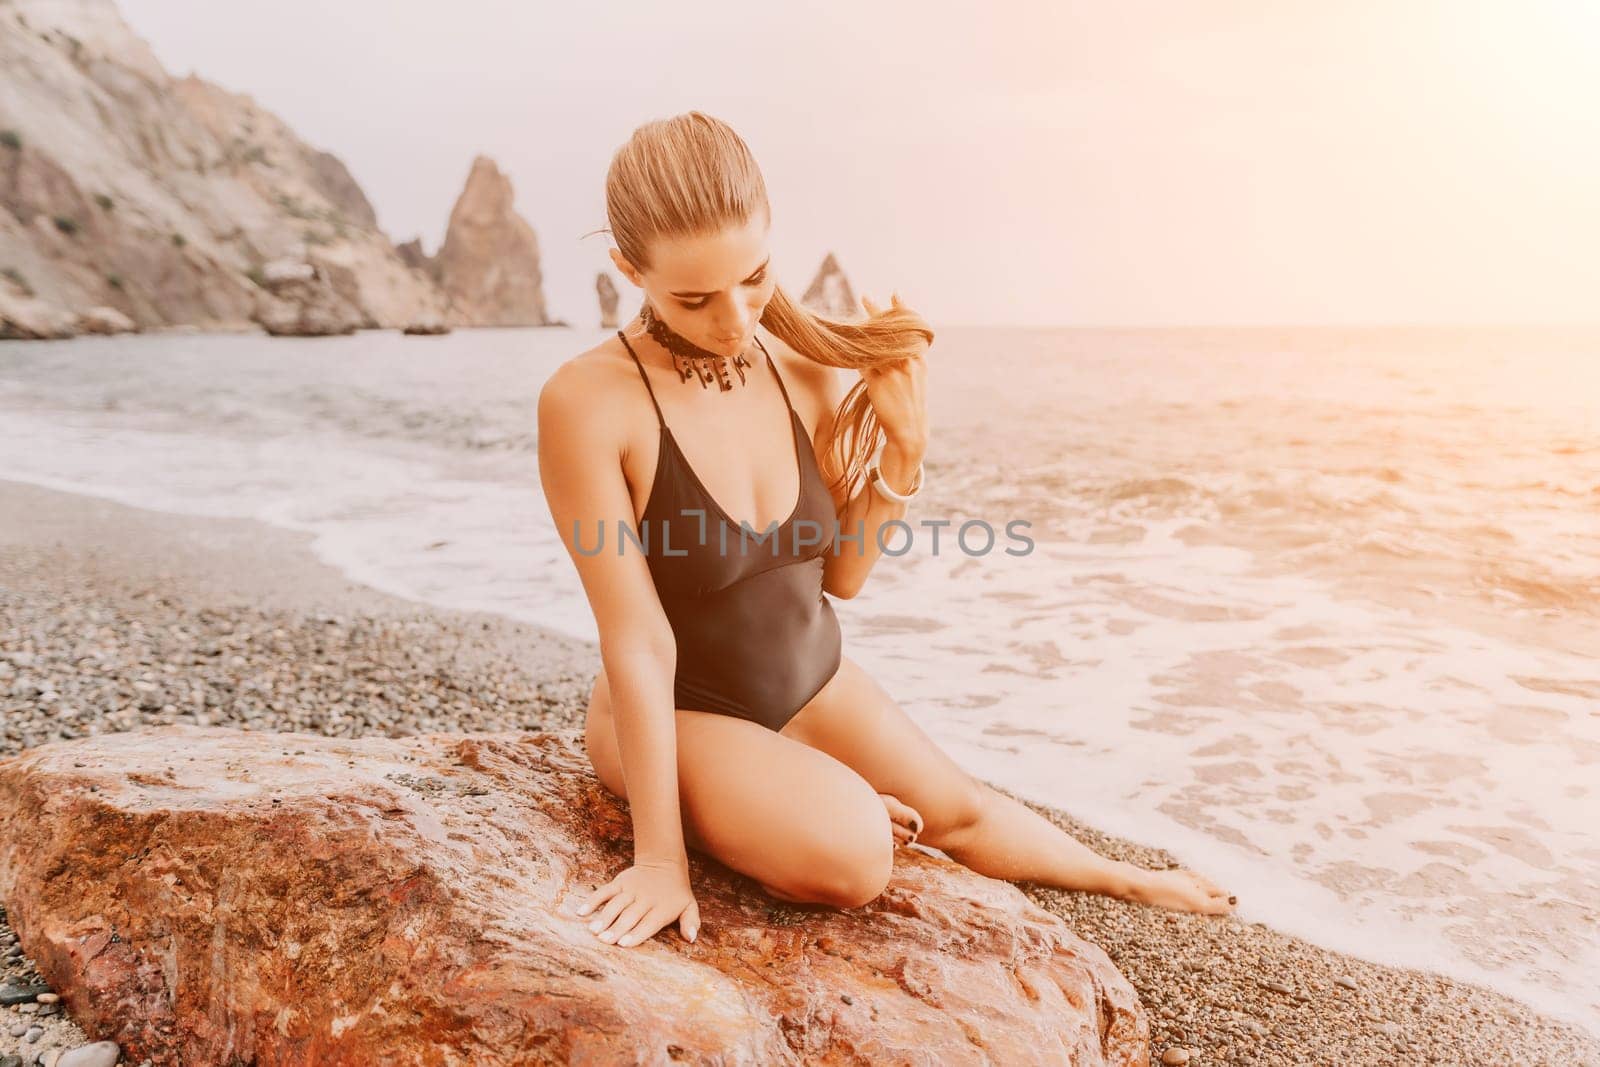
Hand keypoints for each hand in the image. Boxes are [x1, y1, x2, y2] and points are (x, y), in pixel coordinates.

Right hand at [575, 859, 700, 946]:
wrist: (664, 863)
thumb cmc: (676, 893)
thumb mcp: (689, 905)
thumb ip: (691, 922)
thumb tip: (691, 938)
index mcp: (662, 908)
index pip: (648, 923)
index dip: (636, 933)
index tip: (624, 944)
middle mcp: (645, 898)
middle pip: (629, 915)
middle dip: (617, 928)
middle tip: (604, 940)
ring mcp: (631, 889)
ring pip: (615, 904)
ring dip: (604, 917)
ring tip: (593, 930)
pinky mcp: (619, 882)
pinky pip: (604, 891)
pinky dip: (593, 900)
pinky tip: (582, 912)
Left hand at [859, 292, 927, 450]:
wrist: (910, 430)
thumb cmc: (911, 405)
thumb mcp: (916, 380)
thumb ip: (908, 361)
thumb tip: (891, 345)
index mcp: (920, 361)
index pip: (911, 330)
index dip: (903, 311)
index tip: (895, 293)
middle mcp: (908, 364)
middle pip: (890, 332)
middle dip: (877, 312)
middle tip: (865, 296)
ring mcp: (893, 373)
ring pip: (875, 346)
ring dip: (863, 331)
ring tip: (851, 320)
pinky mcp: (878, 384)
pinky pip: (863, 364)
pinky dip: (856, 355)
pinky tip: (847, 346)